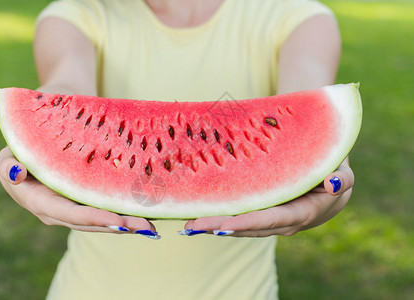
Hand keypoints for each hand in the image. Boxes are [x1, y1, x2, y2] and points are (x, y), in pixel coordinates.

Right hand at [0, 147, 157, 235]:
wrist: (30, 153)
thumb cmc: (20, 151)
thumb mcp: (7, 155)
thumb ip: (9, 166)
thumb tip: (17, 174)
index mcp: (42, 203)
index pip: (71, 214)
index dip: (94, 219)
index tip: (118, 221)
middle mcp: (61, 212)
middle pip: (94, 223)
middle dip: (120, 225)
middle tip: (147, 227)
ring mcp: (75, 209)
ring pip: (103, 220)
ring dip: (127, 223)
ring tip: (152, 224)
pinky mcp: (85, 202)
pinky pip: (106, 209)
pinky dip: (124, 212)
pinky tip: (146, 213)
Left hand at [183, 160, 353, 236]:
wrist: (330, 185)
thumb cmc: (335, 174)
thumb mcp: (343, 173)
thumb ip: (341, 179)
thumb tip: (333, 184)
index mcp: (301, 213)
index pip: (271, 220)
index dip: (248, 223)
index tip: (224, 225)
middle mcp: (282, 222)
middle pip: (248, 226)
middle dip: (221, 227)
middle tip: (193, 224)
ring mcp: (270, 220)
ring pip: (240, 226)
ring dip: (215, 225)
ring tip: (190, 222)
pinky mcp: (262, 214)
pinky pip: (240, 218)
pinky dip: (221, 218)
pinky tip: (201, 214)